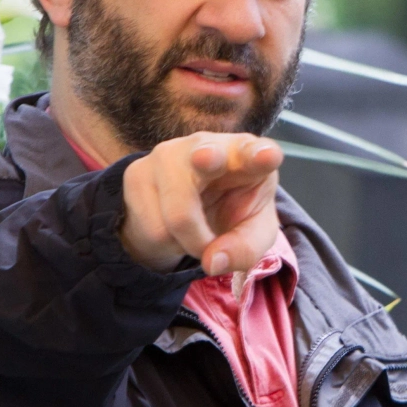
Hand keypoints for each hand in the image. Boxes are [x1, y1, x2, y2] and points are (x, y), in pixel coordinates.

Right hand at [119, 133, 282, 276]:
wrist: (183, 212)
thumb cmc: (229, 213)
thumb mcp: (250, 236)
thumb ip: (244, 249)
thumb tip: (213, 262)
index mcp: (246, 155)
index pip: (253, 152)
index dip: (260, 155)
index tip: (268, 157)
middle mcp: (207, 145)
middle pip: (205, 156)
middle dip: (206, 156)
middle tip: (207, 159)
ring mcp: (168, 155)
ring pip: (177, 216)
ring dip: (190, 241)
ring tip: (197, 230)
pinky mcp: (137, 173)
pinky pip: (153, 228)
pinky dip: (167, 241)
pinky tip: (171, 224)